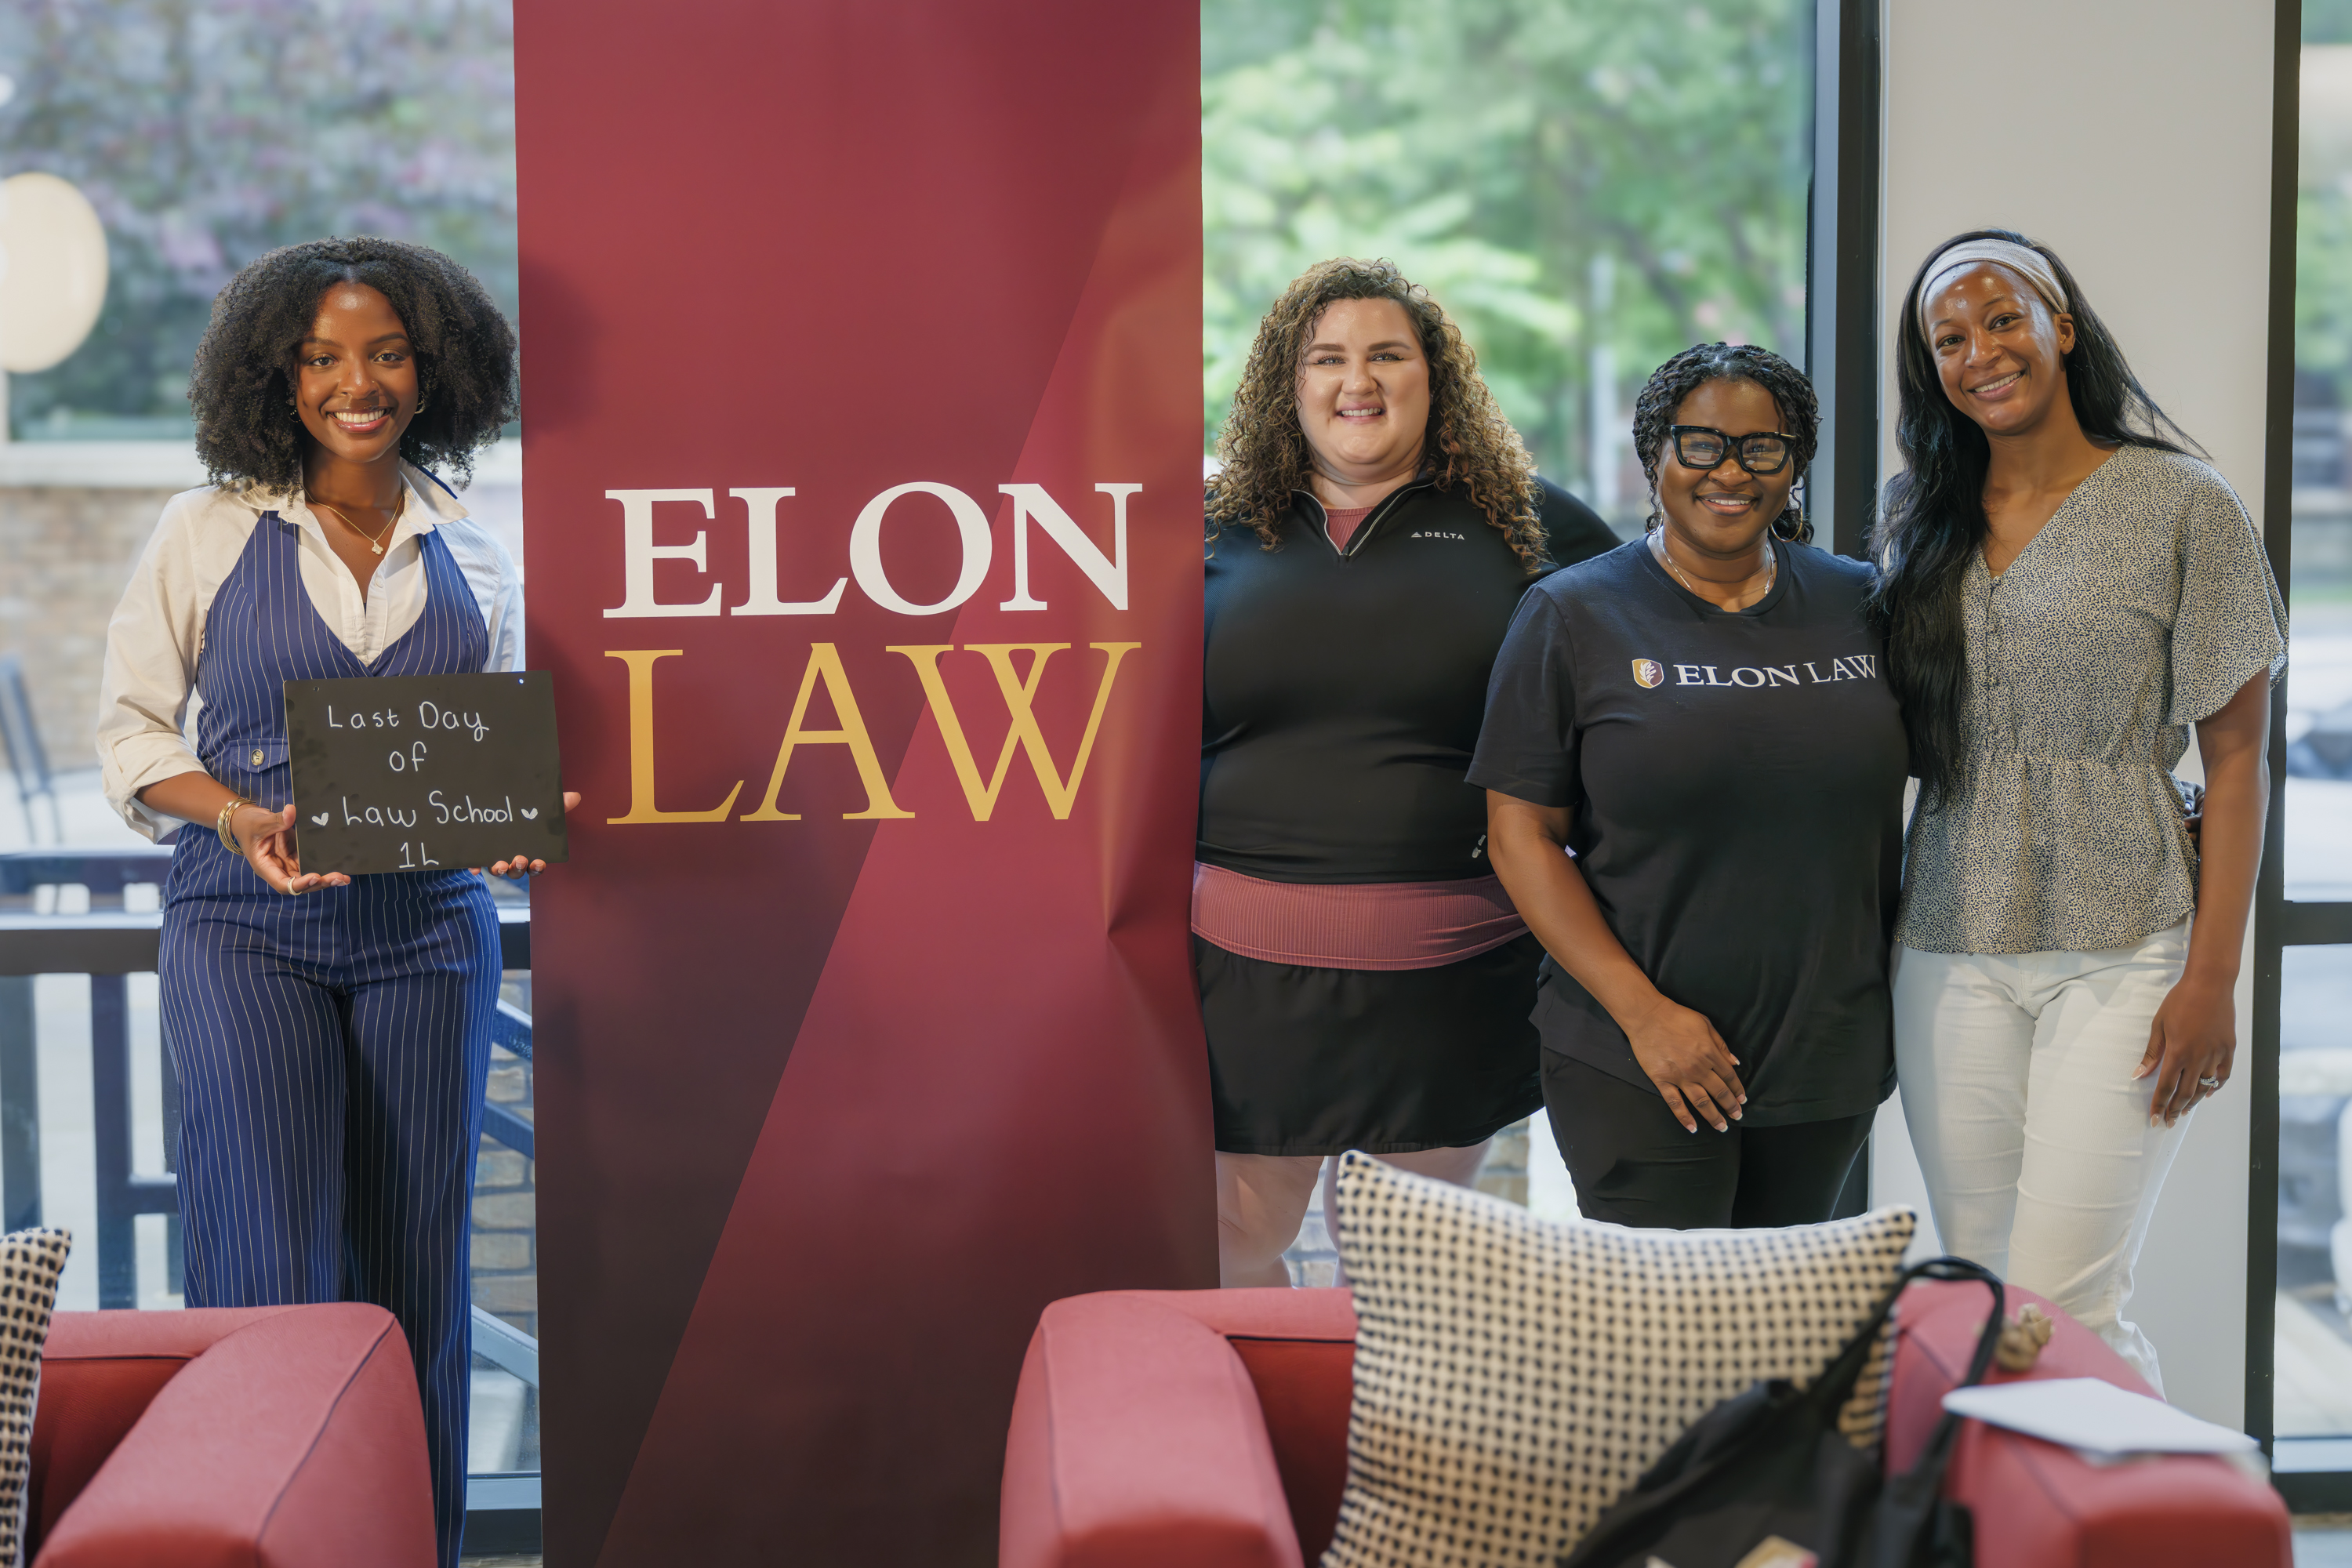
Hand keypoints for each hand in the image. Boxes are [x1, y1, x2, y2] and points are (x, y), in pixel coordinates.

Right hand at [240, 803, 350, 894]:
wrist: (249, 819)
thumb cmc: (250, 824)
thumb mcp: (260, 823)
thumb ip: (276, 820)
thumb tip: (291, 811)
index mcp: (266, 868)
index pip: (284, 884)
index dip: (300, 884)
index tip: (315, 876)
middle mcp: (279, 870)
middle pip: (300, 884)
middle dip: (319, 883)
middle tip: (338, 878)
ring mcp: (289, 864)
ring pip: (308, 877)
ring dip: (326, 879)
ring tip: (344, 878)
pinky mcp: (297, 856)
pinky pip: (312, 864)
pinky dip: (325, 867)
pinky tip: (341, 868)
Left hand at [481, 792, 581, 878]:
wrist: (496, 808)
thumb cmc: (523, 816)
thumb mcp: (540, 810)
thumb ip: (556, 806)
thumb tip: (574, 796)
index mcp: (528, 852)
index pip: (534, 866)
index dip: (537, 867)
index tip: (539, 862)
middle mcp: (512, 858)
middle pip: (516, 871)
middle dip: (518, 868)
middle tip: (519, 859)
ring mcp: (494, 857)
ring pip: (497, 870)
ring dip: (499, 870)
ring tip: (500, 864)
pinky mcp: (478, 854)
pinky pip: (476, 864)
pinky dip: (475, 866)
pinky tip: (474, 867)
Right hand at [1623, 994, 1745, 1132]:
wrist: (1647, 1017)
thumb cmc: (1677, 1017)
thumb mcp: (1705, 1024)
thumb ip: (1721, 1045)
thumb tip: (1735, 1062)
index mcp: (1709, 1053)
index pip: (1729, 1076)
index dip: (1737, 1089)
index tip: (1742, 1100)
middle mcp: (1698, 1068)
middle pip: (1718, 1091)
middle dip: (1730, 1106)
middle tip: (1737, 1116)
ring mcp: (1679, 1076)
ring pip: (1701, 1101)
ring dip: (1713, 1116)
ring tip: (1722, 1127)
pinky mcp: (1662, 1080)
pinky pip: (1675, 1103)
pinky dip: (1684, 1117)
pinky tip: (1692, 1127)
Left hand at [2135, 971, 2233, 1126]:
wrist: (2210, 984)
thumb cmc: (2181, 1000)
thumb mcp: (2159, 1024)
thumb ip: (2152, 1053)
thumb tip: (2139, 1074)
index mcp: (2177, 1052)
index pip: (2165, 1087)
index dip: (2159, 1105)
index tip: (2154, 1119)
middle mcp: (2197, 1057)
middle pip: (2185, 1092)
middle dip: (2174, 1110)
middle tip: (2168, 1121)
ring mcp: (2216, 1054)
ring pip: (2204, 1087)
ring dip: (2192, 1102)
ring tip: (2183, 1111)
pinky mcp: (2229, 1049)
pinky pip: (2223, 1075)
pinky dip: (2215, 1087)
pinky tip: (2207, 1093)